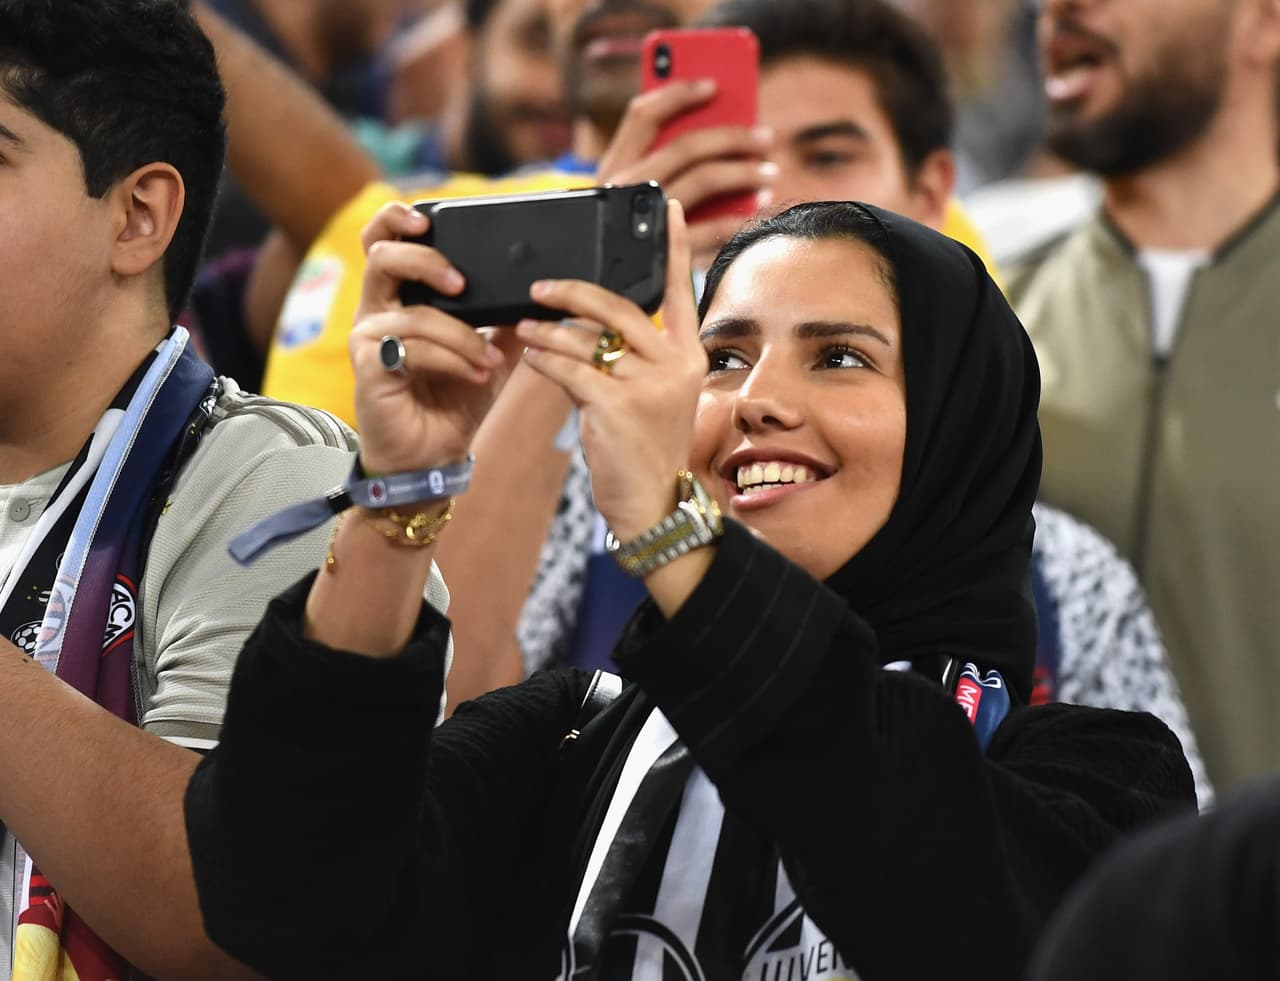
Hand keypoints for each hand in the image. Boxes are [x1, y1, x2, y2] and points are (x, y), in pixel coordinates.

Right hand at [349, 203, 524, 473]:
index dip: (396, 219)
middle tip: (460, 282)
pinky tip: (475, 373)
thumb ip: (505, 320)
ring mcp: (369, 339)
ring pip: (411, 312)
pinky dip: (450, 358)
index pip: (384, 241)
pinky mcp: (369, 367)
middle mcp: (378, 311)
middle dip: (425, 260)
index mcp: (401, 298)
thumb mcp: (489, 352)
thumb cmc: (453, 401)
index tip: (427, 218)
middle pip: (381, 256)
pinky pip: (410, 348)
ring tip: (488, 358)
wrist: (434, 455)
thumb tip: (537, 290)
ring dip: (460, 334)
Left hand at [516, 201, 704, 540]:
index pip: (679, 292)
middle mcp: (675, 365)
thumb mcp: (650, 396)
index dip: (671, 249)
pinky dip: (544, 360)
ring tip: (525, 328)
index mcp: (688, 356)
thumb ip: (628, 355)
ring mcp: (650, 386)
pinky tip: (529, 357)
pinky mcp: (618, 407)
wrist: (653, 504)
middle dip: (573, 292)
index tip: (665, 208)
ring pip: (588, 338)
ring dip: (548, 331)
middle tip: (540, 287)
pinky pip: (569, 369)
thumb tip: (580, 320)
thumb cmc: (645, 448)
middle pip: (620, 307)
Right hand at [597, 80, 773, 261]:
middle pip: (687, 145)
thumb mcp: (626, 199)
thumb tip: (717, 135)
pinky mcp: (662, 250)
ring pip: (705, 178)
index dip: (678, 92)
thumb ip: (655, 167)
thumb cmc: (622, 240)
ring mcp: (643, 218)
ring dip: (745, 172)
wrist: (595, 295)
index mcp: (612, 167)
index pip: (643, 114)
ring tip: (769, 172)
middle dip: (733, 136)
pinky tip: (758, 208)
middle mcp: (624, 187)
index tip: (714, 85)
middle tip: (765, 138)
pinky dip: (739, 217)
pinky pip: (711, 228)